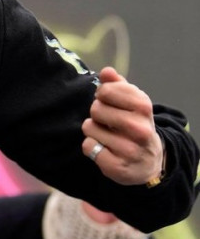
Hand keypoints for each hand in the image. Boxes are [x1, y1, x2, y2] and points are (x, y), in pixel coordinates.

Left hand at [81, 67, 164, 185]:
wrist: (149, 161)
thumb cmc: (136, 125)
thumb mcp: (133, 103)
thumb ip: (118, 85)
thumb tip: (106, 71)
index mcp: (144, 107)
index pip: (105, 90)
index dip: (102, 94)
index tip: (109, 101)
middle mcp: (140, 129)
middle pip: (96, 109)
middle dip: (96, 113)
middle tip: (107, 120)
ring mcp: (129, 149)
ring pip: (89, 128)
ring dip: (93, 130)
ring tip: (106, 135)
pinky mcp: (116, 166)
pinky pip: (88, 146)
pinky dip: (91, 146)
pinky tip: (104, 148)